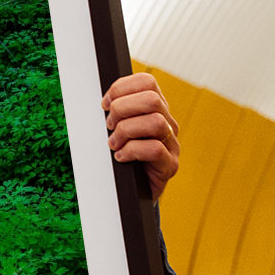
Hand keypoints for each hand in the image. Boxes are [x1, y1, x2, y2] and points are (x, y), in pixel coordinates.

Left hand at [102, 72, 179, 200]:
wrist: (132, 192)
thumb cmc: (123, 156)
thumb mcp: (117, 129)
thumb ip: (115, 112)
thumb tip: (103, 102)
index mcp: (155, 109)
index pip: (146, 82)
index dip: (121, 88)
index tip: (105, 104)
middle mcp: (167, 123)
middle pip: (151, 99)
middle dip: (122, 109)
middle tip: (109, 126)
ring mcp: (171, 144)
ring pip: (155, 122)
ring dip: (126, 131)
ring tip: (113, 144)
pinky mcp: (170, 165)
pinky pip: (155, 149)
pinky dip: (131, 151)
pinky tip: (120, 157)